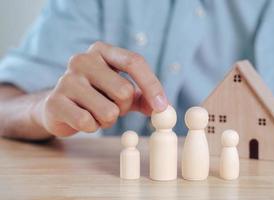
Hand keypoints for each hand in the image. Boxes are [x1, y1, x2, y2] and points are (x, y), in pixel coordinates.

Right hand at [33, 41, 167, 136]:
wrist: (58, 107)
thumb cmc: (96, 96)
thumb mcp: (122, 92)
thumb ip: (143, 96)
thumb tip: (163, 108)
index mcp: (102, 50)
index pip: (134, 62)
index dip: (152, 85)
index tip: (162, 107)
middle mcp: (82, 59)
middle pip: (124, 90)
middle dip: (124, 107)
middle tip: (112, 108)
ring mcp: (66, 79)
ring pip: (109, 111)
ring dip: (108, 120)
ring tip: (95, 113)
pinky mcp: (55, 101)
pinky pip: (88, 122)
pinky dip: (92, 127)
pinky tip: (82, 119)